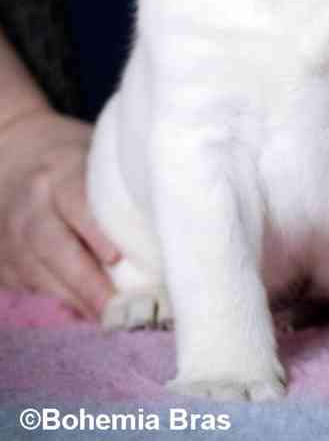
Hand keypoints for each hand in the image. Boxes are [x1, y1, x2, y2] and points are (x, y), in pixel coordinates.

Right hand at [0, 109, 119, 317]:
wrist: (11, 153)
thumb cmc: (69, 157)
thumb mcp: (93, 156)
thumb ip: (117, 185)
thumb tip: (168, 222)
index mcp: (58, 173)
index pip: (74, 202)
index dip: (94, 233)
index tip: (116, 257)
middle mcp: (30, 205)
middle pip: (53, 247)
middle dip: (86, 282)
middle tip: (118, 308)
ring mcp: (10, 235)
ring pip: (39, 274)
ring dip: (74, 299)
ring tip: (110, 319)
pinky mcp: (2, 261)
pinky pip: (29, 288)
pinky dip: (58, 303)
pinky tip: (86, 315)